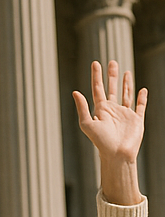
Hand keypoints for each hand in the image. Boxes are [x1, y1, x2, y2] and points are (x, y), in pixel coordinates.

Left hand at [72, 60, 144, 205]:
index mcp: (100, 110)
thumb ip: (82, 108)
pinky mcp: (137, 119)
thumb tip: (75, 92)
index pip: (98, 89)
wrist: (117, 154)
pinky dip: (142, 97)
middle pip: (112, 88)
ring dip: (126, 83)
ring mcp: (125, 114)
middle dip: (111, 76)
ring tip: (126, 71)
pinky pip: (140, 106)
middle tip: (111, 62)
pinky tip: (142, 90)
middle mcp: (112, 110)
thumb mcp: (87, 124)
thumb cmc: (100, 141)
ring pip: (126, 94)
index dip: (96, 76)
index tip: (95, 63)